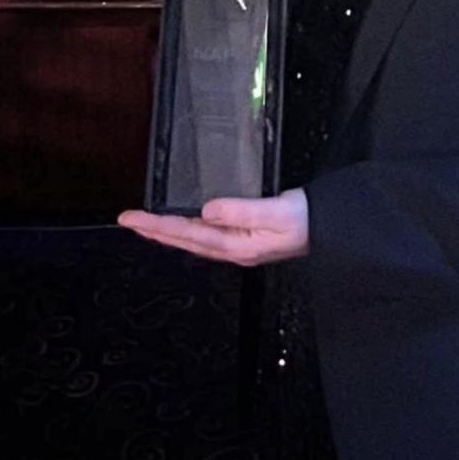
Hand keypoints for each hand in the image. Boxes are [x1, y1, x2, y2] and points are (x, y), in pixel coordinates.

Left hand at [118, 188, 308, 266]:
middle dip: (154, 231)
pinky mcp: (246, 239)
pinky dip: (187, 230)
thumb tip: (207, 209)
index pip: (188, 234)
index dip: (158, 225)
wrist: (331, 228)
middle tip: (127, 220)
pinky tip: (183, 226)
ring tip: (146, 224)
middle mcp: (234, 249)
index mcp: (237, 245)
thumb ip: (243, 211)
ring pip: (193, 240)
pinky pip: (206, 236)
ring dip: (168, 232)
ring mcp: (239, 246)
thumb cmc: (308, 220)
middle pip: (185, 240)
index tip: (132, 218)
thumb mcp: (276, 213)